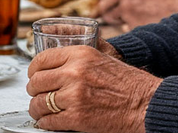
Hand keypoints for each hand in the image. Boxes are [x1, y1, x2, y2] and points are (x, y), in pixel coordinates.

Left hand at [27, 45, 160, 132]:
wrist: (144, 103)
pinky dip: (45, 123)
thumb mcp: (101, 59)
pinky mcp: (76, 117)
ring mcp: (74, 96)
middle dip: (34, 90)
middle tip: (38, 94)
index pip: (42, 59)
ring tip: (42, 110)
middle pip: (36, 82)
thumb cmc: (127, 83)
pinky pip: (48, 121)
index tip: (34, 75)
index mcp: (80, 54)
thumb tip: (54, 65)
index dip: (33, 70)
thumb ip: (77, 60)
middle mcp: (74, 72)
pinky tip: (49, 121)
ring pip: (39, 103)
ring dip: (37, 109)